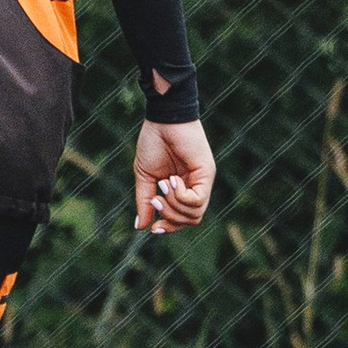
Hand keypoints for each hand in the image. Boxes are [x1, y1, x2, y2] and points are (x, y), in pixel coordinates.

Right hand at [134, 117, 213, 234]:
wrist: (162, 118)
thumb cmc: (154, 142)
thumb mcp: (145, 177)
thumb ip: (145, 201)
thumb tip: (141, 227)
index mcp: (182, 189)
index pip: (183, 219)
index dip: (169, 227)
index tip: (154, 228)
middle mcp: (196, 186)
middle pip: (190, 220)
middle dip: (169, 216)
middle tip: (156, 199)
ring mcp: (203, 181)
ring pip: (194, 214)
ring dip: (173, 205)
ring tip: (163, 184)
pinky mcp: (206, 173)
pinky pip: (197, 200)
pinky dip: (180, 196)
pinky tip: (172, 180)